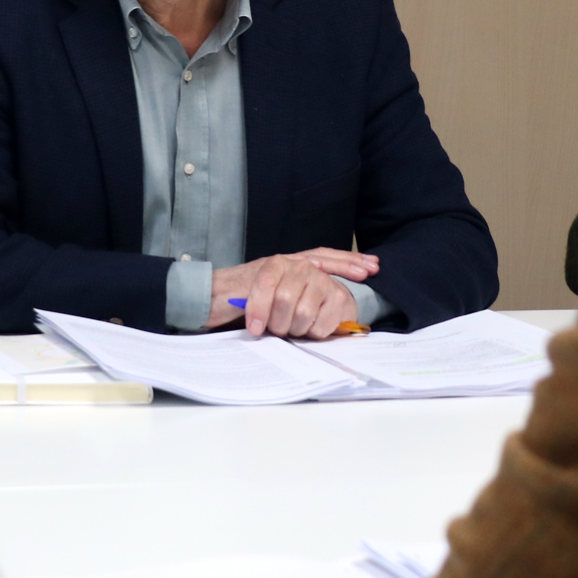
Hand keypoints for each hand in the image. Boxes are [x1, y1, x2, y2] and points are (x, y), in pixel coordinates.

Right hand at [208, 248, 378, 337]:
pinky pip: (265, 289)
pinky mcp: (251, 278)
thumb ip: (296, 304)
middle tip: (367, 269)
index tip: (371, 266)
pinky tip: (276, 318)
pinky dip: (268, 308)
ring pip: (296, 274)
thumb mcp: (277, 303)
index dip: (346, 262)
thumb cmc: (241, 302)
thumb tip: (320, 320)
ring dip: (305, 299)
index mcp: (290, 268)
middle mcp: (282, 263)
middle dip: (344, 264)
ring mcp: (267, 268)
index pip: (322, 259)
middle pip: (318, 257)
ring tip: (320, 311)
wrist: (207, 296)